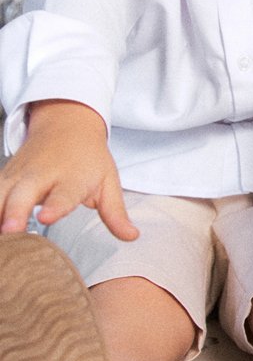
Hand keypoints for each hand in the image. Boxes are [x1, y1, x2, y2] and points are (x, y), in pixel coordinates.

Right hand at [0, 100, 137, 239]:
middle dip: (14, 212)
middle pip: (23, 194)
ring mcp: (19, 176)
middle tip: (10, 231)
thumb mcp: (108, 182)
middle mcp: (41, 175)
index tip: (46, 217)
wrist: (66, 123)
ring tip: (0, 236)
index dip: (55, 207)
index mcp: (72, 178)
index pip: (63, 195)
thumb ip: (115, 213)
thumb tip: (132, 236)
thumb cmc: (89, 158)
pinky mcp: (4, 178)